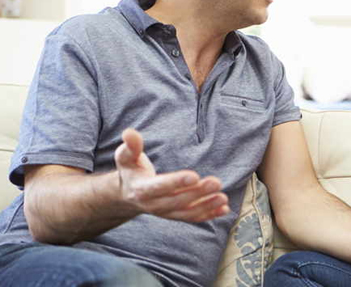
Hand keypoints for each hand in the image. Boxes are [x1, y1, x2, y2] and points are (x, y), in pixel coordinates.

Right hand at [114, 128, 229, 221]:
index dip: (176, 182)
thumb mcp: (126, 157)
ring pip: (187, 212)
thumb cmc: (131, 170)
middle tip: (216, 182)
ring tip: (223, 197)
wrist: (128, 195)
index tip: (194, 175)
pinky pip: (193, 217)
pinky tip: (224, 208)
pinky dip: (209, 214)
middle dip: (198, 193)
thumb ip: (131, 146)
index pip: (159, 187)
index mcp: (141, 189)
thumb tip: (129, 132)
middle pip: (177, 201)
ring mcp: (166, 212)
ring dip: (207, 206)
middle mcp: (154, 204)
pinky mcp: (176, 215)